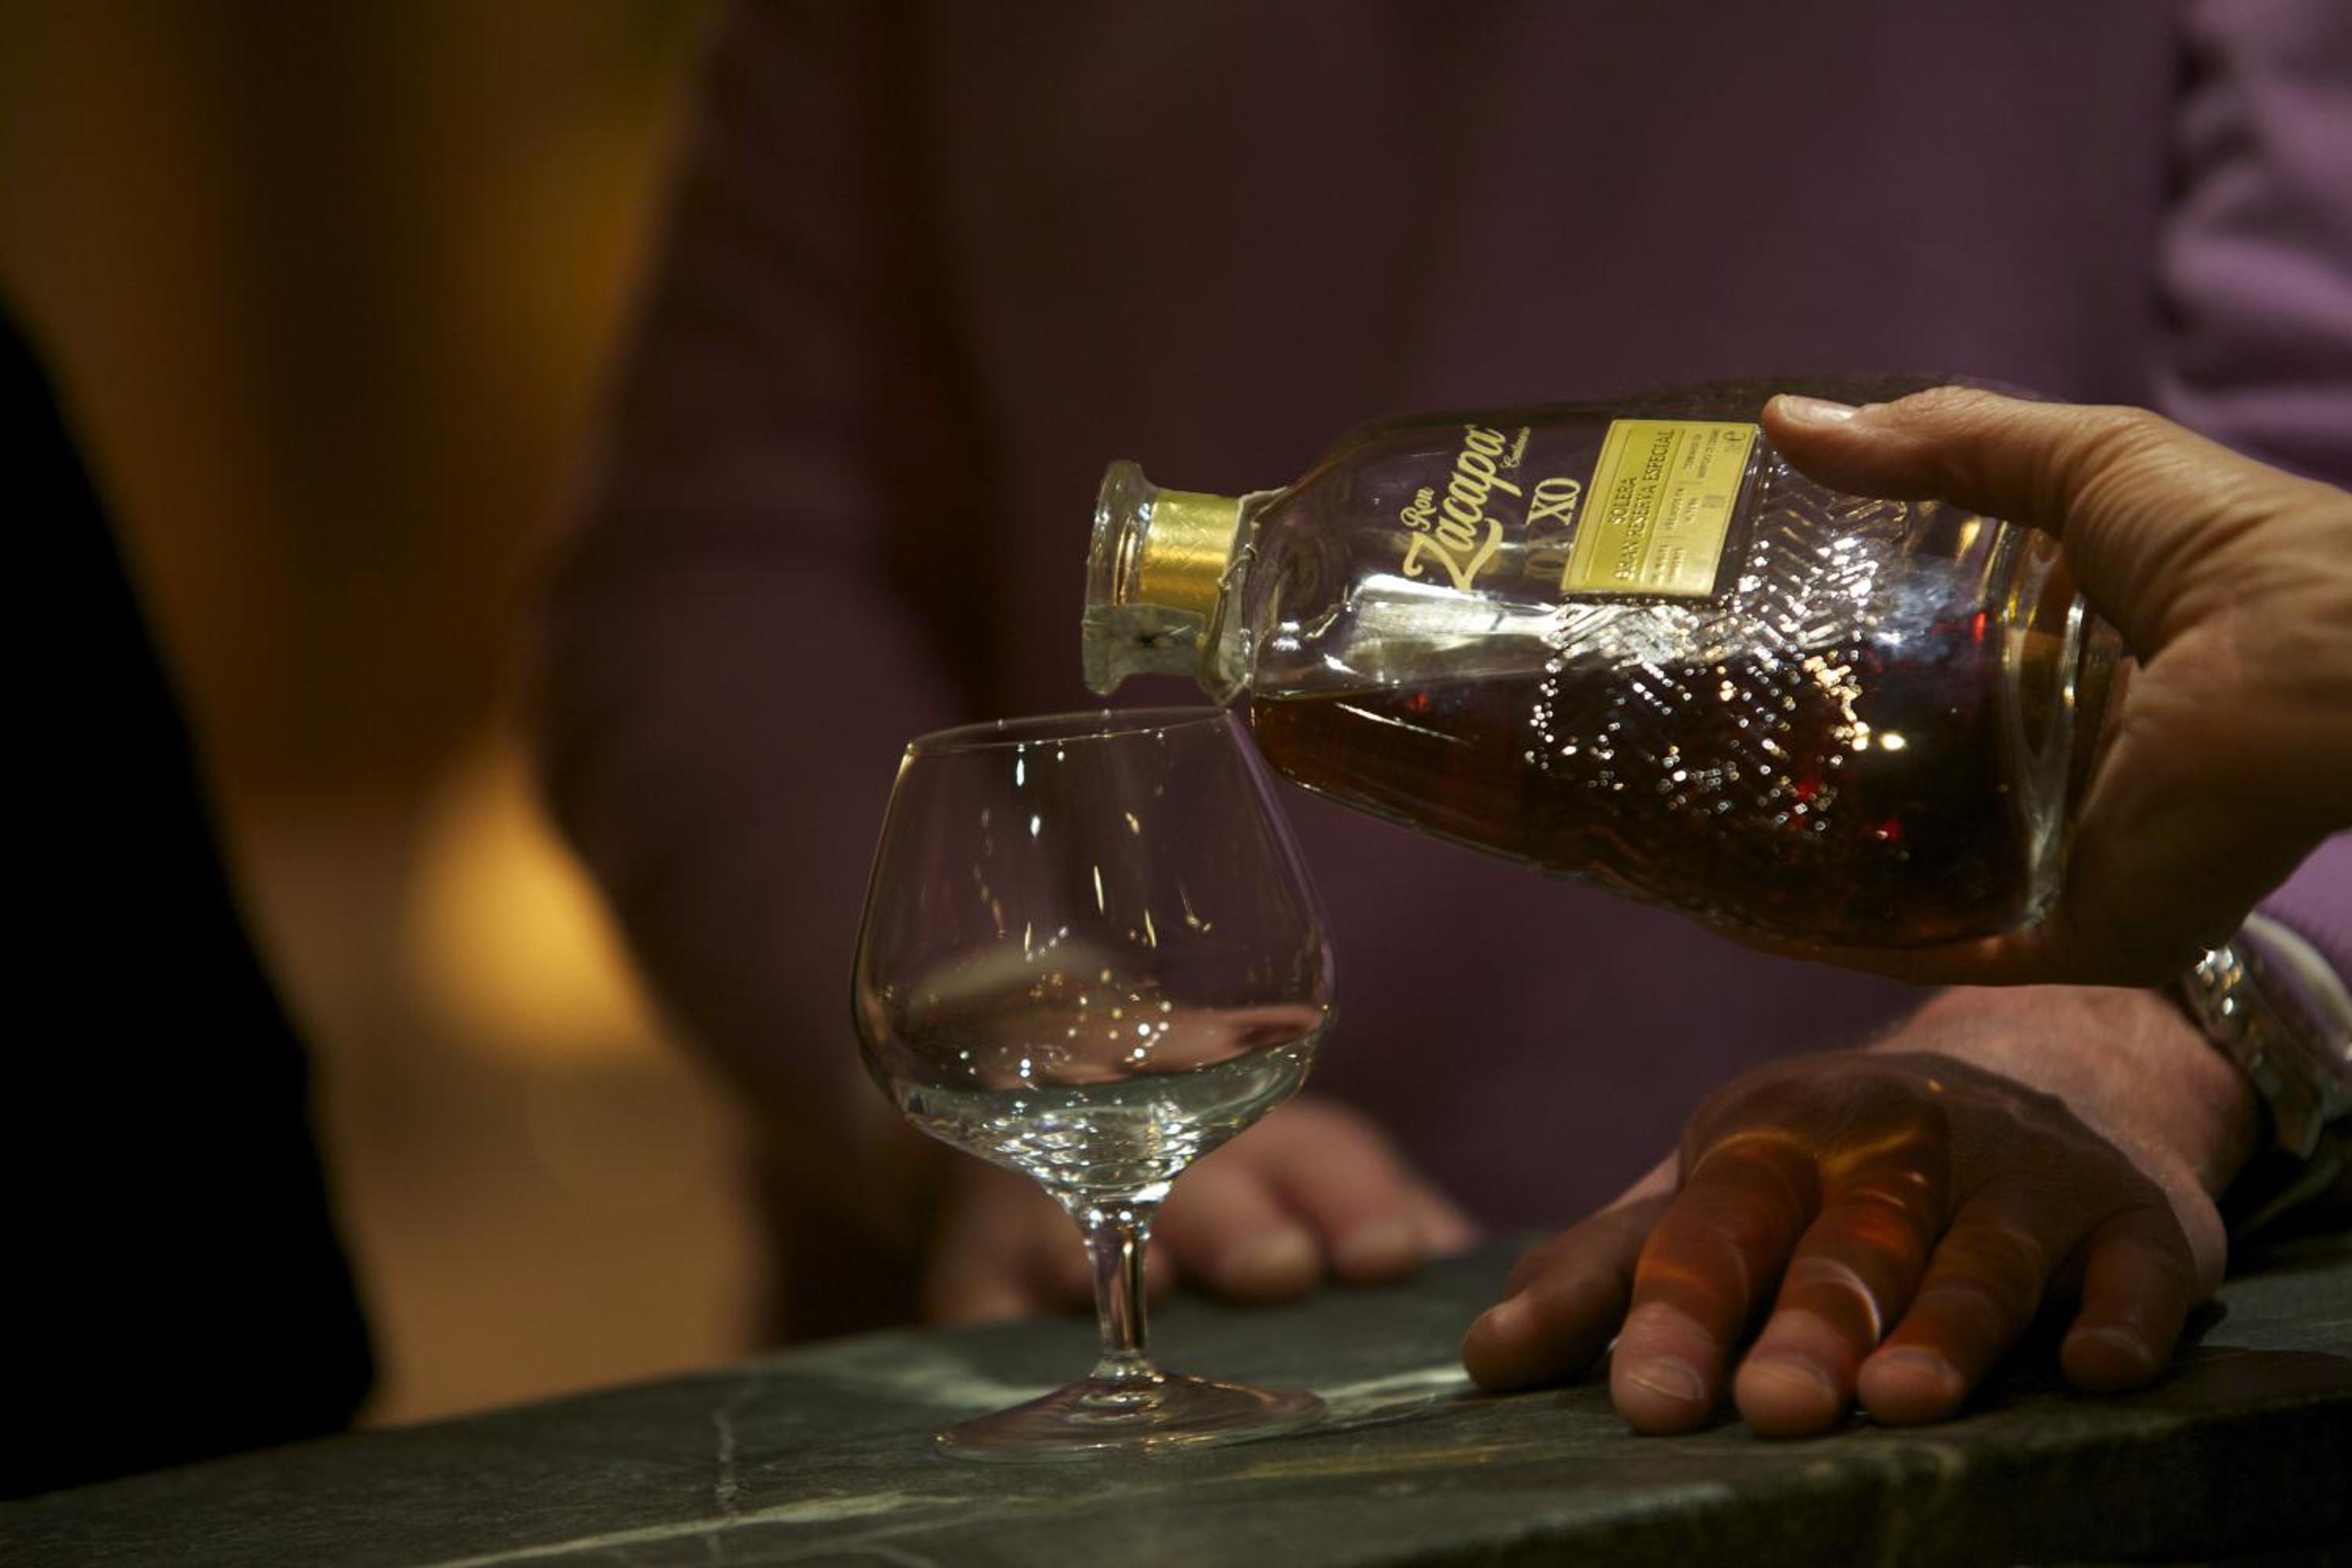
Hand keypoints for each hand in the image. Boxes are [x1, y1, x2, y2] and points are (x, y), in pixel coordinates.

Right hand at [920, 1093, 1476, 1322]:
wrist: (1031, 1069)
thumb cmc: (1206, 1147)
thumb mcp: (1295, 1156)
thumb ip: (1369, 1204)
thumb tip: (1463, 1259)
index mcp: (1263, 1131)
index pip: (1321, 1156)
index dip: (1356, 1201)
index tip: (1389, 1255)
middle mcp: (1164, 1148)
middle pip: (1202, 1180)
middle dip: (1242, 1224)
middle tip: (1280, 1267)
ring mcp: (1061, 1193)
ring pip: (1092, 1213)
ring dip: (1128, 1253)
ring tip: (1156, 1287)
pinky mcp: (980, 1256)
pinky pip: (981, 1286)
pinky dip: (1003, 1307)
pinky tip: (1025, 1328)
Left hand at [1462, 986, 2257, 1435]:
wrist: (2048, 1063)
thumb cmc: (1838, 1165)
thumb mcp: (1715, 1191)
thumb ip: (1607, 1270)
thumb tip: (1485, 1360)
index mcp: (1775, 1133)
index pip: (1713, 1225)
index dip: (1675, 1311)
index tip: (1644, 1400)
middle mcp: (1898, 1138)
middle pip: (1845, 1240)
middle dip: (1809, 1321)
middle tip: (1772, 1407)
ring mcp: (2024, 1171)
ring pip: (1979, 1254)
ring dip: (1944, 1326)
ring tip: (1902, 1400)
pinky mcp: (2136, 1213)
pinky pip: (2137, 1265)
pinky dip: (2123, 1313)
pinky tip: (2101, 1364)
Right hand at [1764, 387, 2351, 987]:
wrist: (2320, 663)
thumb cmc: (2226, 551)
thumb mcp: (2079, 462)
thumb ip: (1942, 441)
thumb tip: (1783, 421)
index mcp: (2100, 674)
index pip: (1962, 681)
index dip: (1865, 665)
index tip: (1759, 649)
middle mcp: (2084, 779)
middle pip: (1934, 785)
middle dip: (1835, 770)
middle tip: (1718, 738)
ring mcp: (2080, 863)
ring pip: (1929, 881)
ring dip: (1830, 865)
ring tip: (1714, 829)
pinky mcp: (2078, 929)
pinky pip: (1947, 952)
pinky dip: (1853, 941)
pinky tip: (1758, 913)